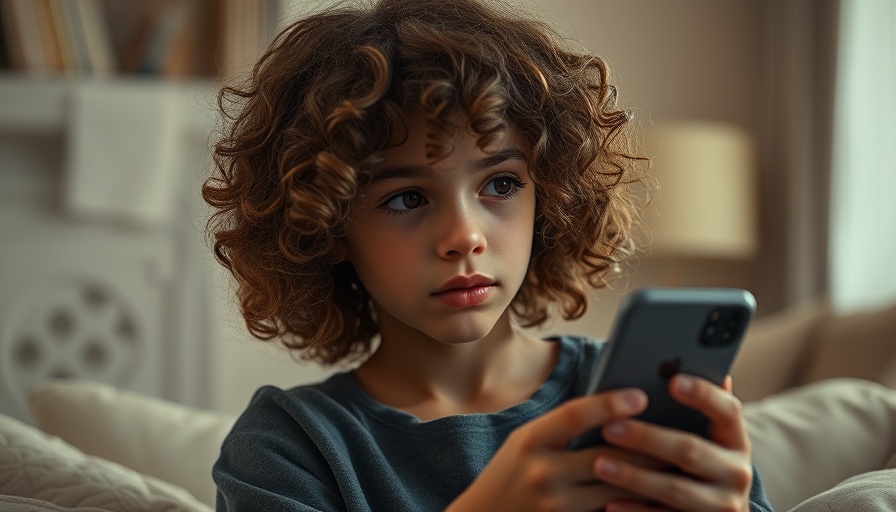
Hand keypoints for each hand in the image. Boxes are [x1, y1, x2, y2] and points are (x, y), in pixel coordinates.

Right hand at [446, 388, 659, 511]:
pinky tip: (656, 497)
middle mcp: (542, 472)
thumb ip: (561, 427)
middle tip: (682, 433)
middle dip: (648, 445)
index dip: (610, 403)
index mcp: (529, 440)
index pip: (575, 414)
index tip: (641, 395)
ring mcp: (556, 505)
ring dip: (651, 478)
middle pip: (607, 455)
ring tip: (680, 464)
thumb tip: (612, 409)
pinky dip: (635, 504)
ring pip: (618, 489)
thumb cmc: (508, 475)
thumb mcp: (524, 442)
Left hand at [593, 375, 752, 511]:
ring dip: (634, 476)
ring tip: (599, 463)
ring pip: (675, 489)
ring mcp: (722, 504)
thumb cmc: (696, 461)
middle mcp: (736, 472)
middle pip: (690, 450)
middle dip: (646, 437)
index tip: (672, 381)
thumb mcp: (702, 434)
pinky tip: (609, 502)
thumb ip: (692, 407)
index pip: (727, 410)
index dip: (703, 395)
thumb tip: (674, 365)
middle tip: (609, 427)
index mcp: (735, 439)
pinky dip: (636, 510)